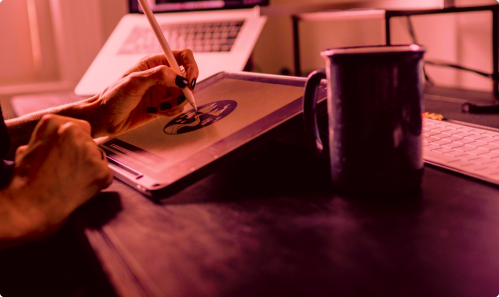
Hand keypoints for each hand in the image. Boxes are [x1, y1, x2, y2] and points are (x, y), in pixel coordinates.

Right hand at [0, 115, 112, 243]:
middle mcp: (74, 131)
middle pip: (91, 143)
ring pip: (99, 158)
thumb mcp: (28, 149)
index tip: (67, 156)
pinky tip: (80, 190)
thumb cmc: (25, 182)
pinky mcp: (101, 170)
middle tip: (69, 172)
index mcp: (54, 122)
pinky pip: (106, 176)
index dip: (75, 145)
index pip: (80, 128)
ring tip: (71, 182)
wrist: (29, 207)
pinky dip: (98, 184)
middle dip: (84, 156)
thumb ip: (48, 139)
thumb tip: (55, 141)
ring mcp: (89, 150)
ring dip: (91, 169)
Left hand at [89, 50, 198, 136]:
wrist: (105, 118)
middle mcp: (161, 76)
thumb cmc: (113, 97)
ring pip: (184, 95)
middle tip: (175, 99)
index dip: (191, 67)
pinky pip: (177, 108)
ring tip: (160, 108)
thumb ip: (159, 76)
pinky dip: (170, 112)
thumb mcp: (135, 82)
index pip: (182, 57)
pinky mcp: (163, 106)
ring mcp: (162, 91)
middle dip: (185, 91)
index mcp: (154, 63)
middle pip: (187, 78)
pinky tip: (155, 112)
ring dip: (175, 104)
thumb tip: (181, 78)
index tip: (190, 82)